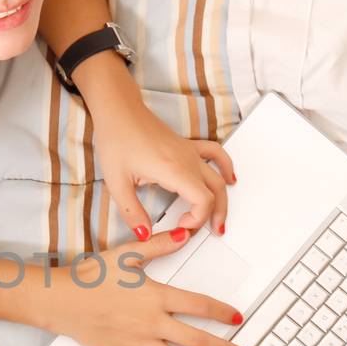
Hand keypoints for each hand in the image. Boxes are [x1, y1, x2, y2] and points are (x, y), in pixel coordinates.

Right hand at [43, 227, 245, 345]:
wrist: (60, 300)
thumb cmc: (90, 277)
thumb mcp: (126, 254)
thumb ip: (159, 245)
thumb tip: (185, 234)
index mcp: (156, 297)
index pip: (199, 306)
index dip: (221, 313)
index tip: (236, 318)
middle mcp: (152, 323)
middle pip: (196, 339)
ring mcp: (138, 343)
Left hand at [90, 91, 236, 238]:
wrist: (118, 110)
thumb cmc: (117, 139)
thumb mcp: (117, 182)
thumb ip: (132, 213)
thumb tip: (144, 235)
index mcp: (173, 170)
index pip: (203, 201)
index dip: (196, 220)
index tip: (180, 227)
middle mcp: (187, 160)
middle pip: (215, 192)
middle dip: (213, 216)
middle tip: (208, 233)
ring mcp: (189, 151)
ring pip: (218, 177)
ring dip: (223, 199)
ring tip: (220, 219)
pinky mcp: (186, 145)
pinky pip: (215, 154)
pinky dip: (226, 167)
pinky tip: (230, 178)